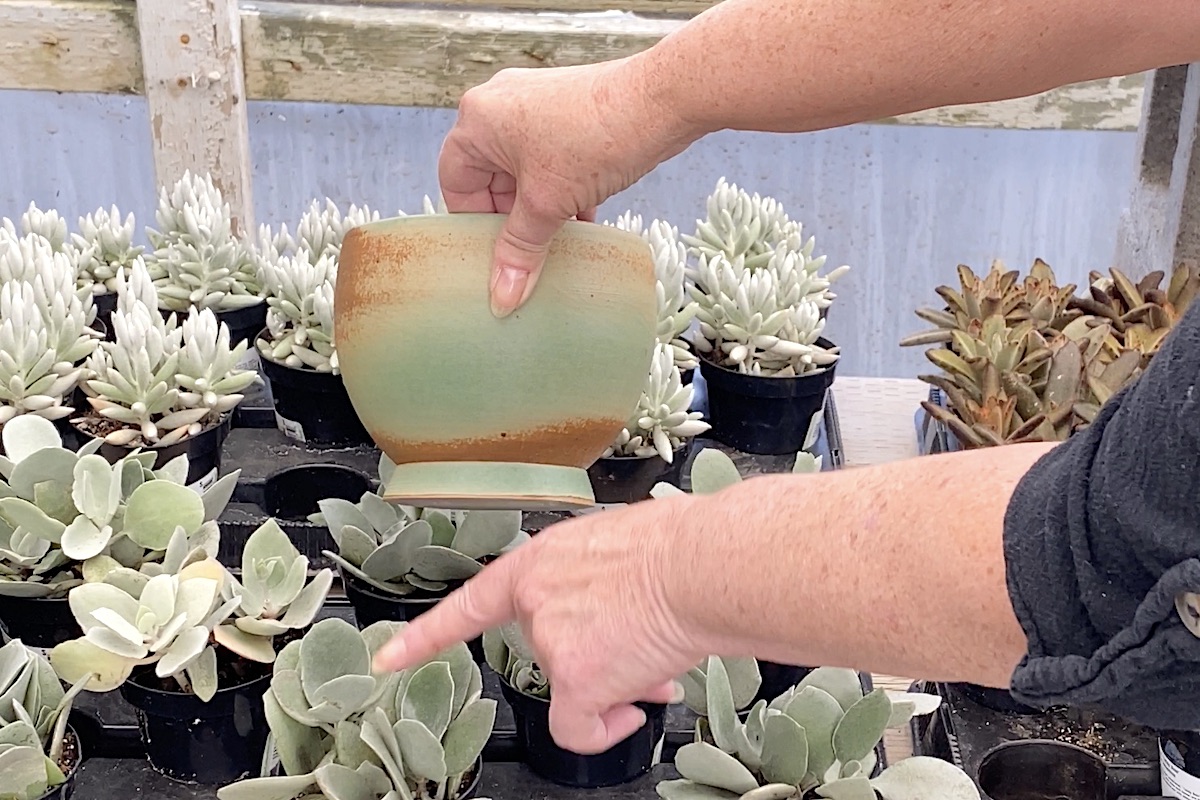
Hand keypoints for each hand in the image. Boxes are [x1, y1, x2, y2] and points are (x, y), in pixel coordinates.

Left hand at [372, 495, 710, 753]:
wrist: (700, 566)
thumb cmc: (678, 549)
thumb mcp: (616, 551)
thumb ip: (593, 589)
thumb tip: (617, 638)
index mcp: (538, 561)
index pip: (469, 604)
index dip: (426, 636)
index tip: (387, 659)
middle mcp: (533, 599)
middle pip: (550, 651)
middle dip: (594, 657)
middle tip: (640, 651)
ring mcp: (549, 640)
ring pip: (574, 688)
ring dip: (615, 683)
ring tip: (659, 660)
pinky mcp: (575, 678)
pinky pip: (578, 728)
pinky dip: (605, 728)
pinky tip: (635, 708)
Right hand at [439, 58, 698, 316]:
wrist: (662, 100)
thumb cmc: (596, 138)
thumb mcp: (548, 203)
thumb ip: (520, 251)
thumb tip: (502, 297)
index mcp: (477, 120)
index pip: (455, 183)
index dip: (473, 224)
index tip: (492, 255)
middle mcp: (499, 106)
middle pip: (490, 179)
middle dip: (511, 220)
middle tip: (525, 256)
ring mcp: (535, 105)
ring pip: (524, 173)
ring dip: (539, 210)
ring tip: (556, 244)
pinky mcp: (567, 111)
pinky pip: (551, 161)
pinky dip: (560, 192)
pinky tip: (582, 223)